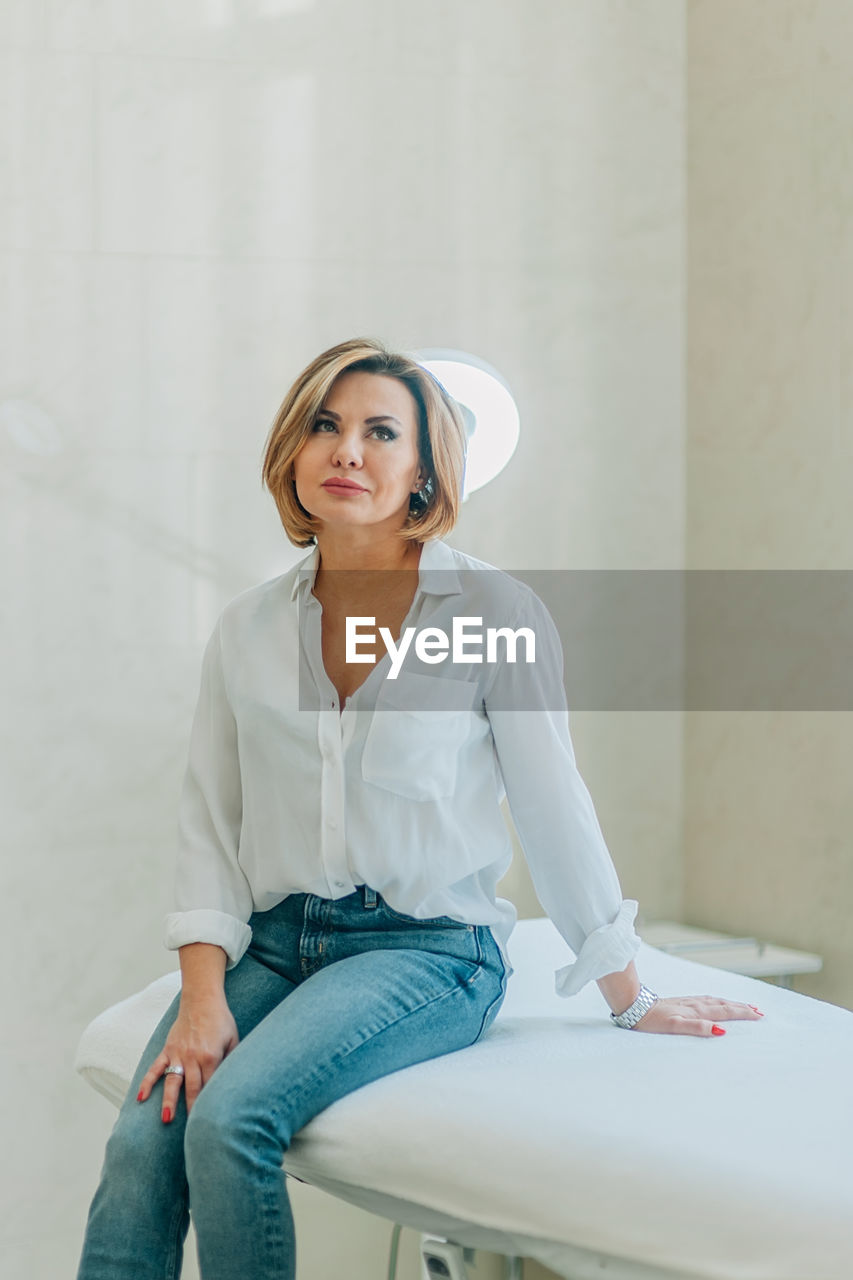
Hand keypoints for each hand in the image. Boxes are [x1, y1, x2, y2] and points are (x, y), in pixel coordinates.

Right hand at [136, 995, 238, 1120]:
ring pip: (172, 1081)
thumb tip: (231, 1082)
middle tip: (192, 1131)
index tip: (211, 1121)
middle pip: (193, 1088)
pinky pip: (155, 1068)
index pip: (210, 1085)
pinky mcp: (168, 1049)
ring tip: (166, 1120)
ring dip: (168, 1101)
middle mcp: (193, 1057)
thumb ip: (231, 1060)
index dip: (210, 1103)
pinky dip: (147, 1082)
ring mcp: (178, 1053)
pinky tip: (140, 1098)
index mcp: (211, 1056)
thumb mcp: (233, 1039)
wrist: (202, 999)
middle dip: (192, 1110)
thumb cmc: (221, 1020)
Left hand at [631, 994, 764, 1035]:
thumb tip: (721, 1031)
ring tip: (744, 1005)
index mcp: (697, 1011)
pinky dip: (718, 1001)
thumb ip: (697, 1028)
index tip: (759, 1015)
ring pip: (716, 1001)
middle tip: (759, 1011)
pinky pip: (706, 1000)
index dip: (743, 1013)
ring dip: (731, 1003)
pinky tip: (717, 1003)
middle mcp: (695, 1004)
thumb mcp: (674, 1026)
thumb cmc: (652, 1021)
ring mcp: (689, 1002)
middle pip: (724, 1004)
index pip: (725, 1011)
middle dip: (742, 1008)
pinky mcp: (682, 1002)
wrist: (634, 1007)